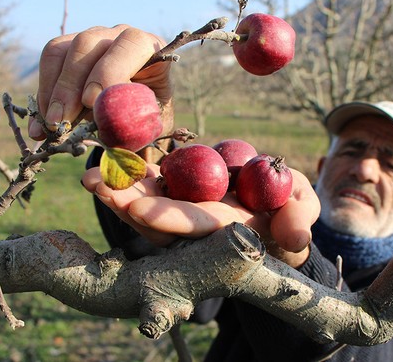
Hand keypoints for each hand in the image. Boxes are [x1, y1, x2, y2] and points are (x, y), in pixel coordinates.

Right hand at [30, 25, 173, 143]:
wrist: (136, 115)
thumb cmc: (146, 116)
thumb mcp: (148, 122)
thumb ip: (133, 123)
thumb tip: (105, 127)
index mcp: (149, 47)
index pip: (130, 44)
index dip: (109, 71)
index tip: (92, 102)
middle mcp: (118, 35)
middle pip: (86, 43)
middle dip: (71, 85)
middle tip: (63, 121)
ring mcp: (91, 38)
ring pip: (61, 50)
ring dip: (53, 91)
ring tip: (51, 125)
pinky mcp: (68, 48)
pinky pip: (49, 60)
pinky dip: (43, 93)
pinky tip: (43, 123)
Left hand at [81, 164, 320, 267]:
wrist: (273, 207)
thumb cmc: (292, 210)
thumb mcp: (302, 210)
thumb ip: (298, 218)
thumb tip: (296, 238)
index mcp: (226, 229)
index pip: (195, 226)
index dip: (169, 219)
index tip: (140, 209)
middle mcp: (197, 224)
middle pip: (155, 218)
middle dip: (125, 203)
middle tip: (94, 183)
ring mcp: (184, 206)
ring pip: (145, 200)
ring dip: (118, 187)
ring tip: (90, 171)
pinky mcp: (178, 189)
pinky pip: (149, 181)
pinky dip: (129, 170)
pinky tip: (107, 154)